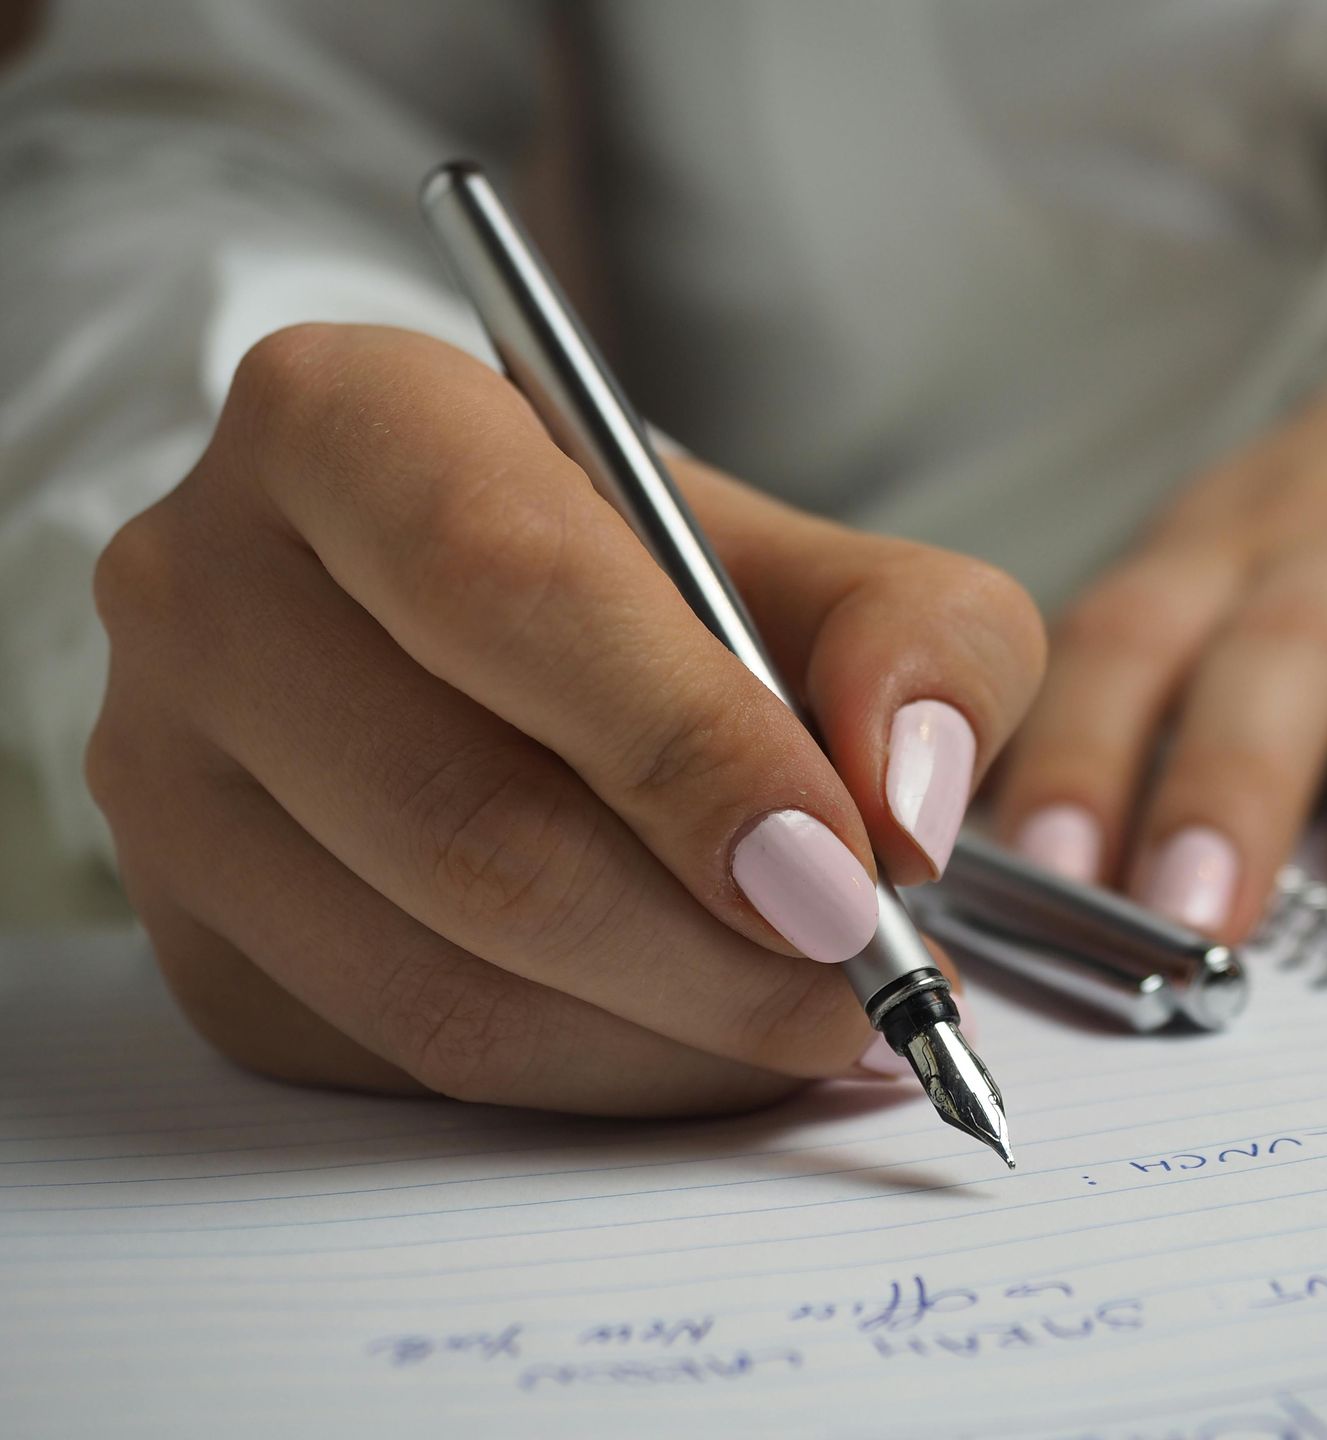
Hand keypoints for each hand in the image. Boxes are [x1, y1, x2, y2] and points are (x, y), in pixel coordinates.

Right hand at [88, 324, 1043, 1113]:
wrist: (492, 636)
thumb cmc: (658, 583)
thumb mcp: (823, 561)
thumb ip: (919, 640)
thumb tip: (907, 806)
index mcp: (348, 419)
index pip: (509, 588)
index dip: (690, 748)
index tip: (845, 873)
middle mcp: (210, 588)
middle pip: (468, 820)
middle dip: (709, 945)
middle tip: (867, 985)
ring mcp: (171, 780)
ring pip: (438, 980)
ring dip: (671, 1038)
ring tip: (816, 1020)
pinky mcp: (198, 939)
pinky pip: (410, 1064)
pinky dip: (598, 1078)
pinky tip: (700, 1036)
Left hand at [995, 375, 1326, 951]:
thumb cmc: (1314, 557)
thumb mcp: (1205, 591)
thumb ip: (1126, 715)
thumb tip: (1011, 877)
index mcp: (1220, 556)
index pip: (1129, 645)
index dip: (1082, 751)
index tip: (1044, 871)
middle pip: (1286, 656)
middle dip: (1236, 784)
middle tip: (1195, 914)